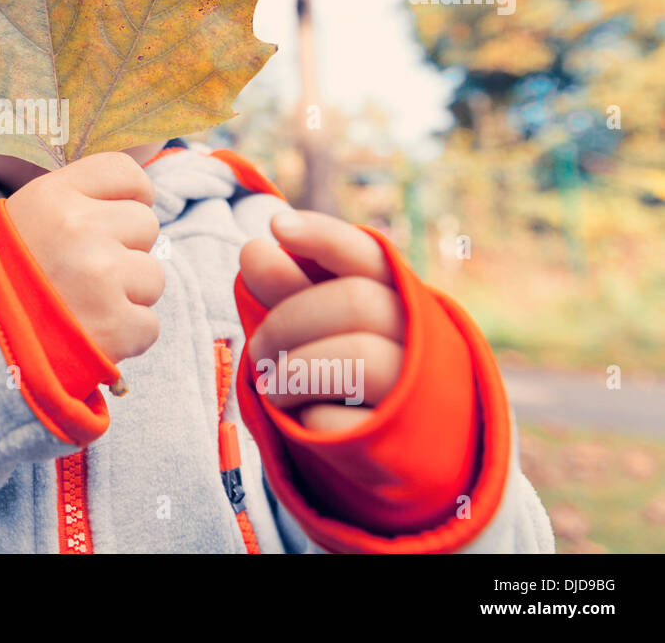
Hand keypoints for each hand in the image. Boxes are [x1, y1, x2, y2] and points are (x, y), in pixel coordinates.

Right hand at [6, 152, 163, 362]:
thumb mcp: (22, 218)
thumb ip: (73, 201)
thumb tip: (132, 200)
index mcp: (52, 196)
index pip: (126, 173)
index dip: (129, 198)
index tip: (114, 220)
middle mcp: (77, 229)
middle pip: (146, 225)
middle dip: (126, 251)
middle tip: (87, 274)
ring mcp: (98, 278)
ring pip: (154, 276)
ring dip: (127, 296)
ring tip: (85, 306)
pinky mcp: (114, 328)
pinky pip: (149, 325)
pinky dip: (125, 337)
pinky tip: (91, 335)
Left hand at [239, 211, 405, 433]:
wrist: (398, 447)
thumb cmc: (348, 368)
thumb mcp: (320, 324)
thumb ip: (287, 288)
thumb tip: (254, 249)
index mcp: (399, 298)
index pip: (368, 254)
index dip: (324, 236)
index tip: (277, 226)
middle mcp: (418, 337)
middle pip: (355, 302)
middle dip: (288, 320)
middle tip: (257, 346)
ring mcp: (416, 391)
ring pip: (359, 357)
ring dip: (295, 370)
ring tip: (272, 384)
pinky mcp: (399, 442)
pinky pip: (346, 423)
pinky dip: (311, 418)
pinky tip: (304, 417)